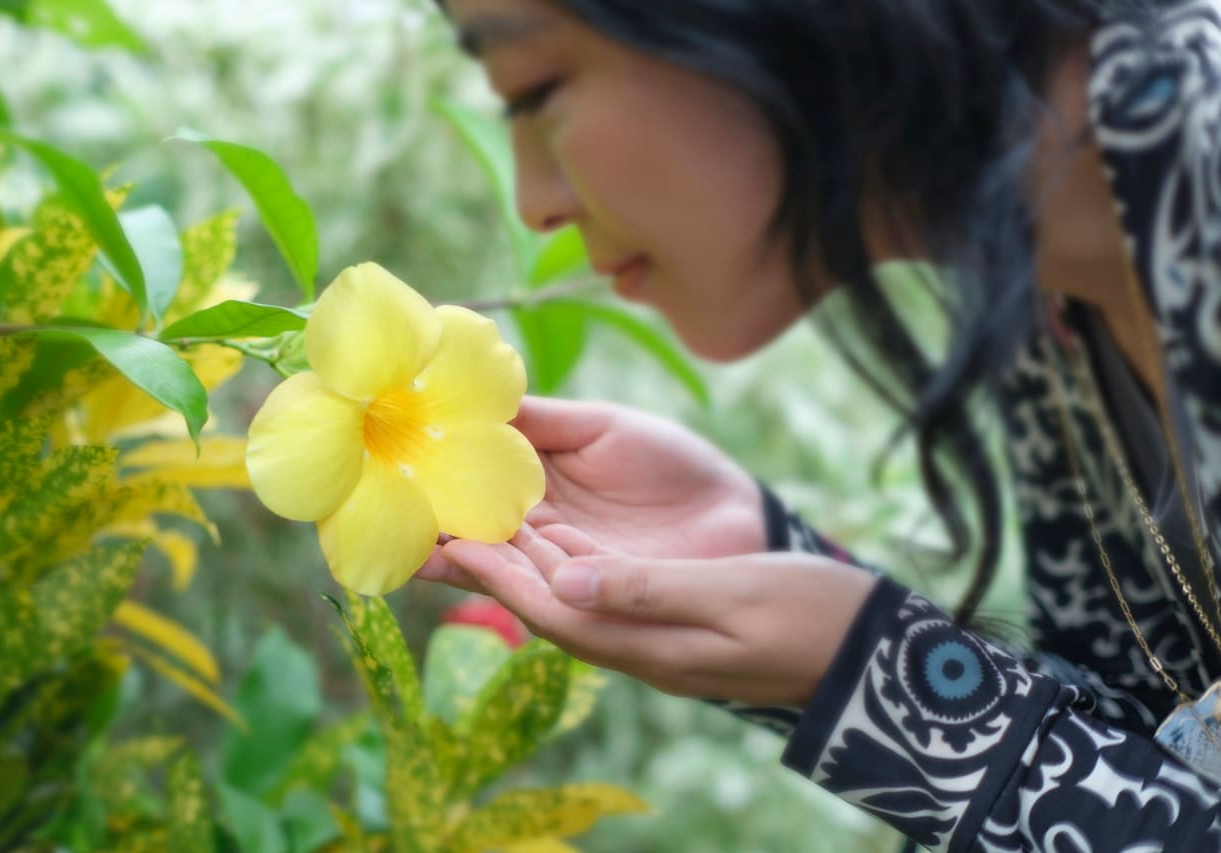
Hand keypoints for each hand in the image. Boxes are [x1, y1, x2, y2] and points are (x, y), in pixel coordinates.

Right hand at [418, 396, 767, 589]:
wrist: (738, 515)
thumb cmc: (673, 465)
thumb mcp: (603, 428)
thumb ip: (544, 420)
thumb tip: (481, 397)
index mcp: (536, 488)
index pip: (473, 485)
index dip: (435, 479)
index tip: (389, 466)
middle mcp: (537, 533)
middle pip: (473, 531)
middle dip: (429, 526)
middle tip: (381, 514)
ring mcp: (560, 568)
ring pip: (497, 563)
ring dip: (455, 554)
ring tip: (413, 540)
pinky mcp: (588, 595)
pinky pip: (538, 587)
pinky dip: (498, 576)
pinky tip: (463, 561)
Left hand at [437, 523, 876, 707]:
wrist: (865, 650)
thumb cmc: (807, 619)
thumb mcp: (731, 597)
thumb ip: (647, 589)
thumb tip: (565, 579)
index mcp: (643, 643)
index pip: (547, 607)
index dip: (492, 575)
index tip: (444, 538)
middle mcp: (635, 643)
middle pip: (543, 601)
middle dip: (487, 565)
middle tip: (436, 524)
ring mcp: (651, 635)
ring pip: (566, 592)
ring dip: (520, 557)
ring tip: (475, 515)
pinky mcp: (668, 617)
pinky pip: (598, 586)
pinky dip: (563, 556)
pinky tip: (550, 527)